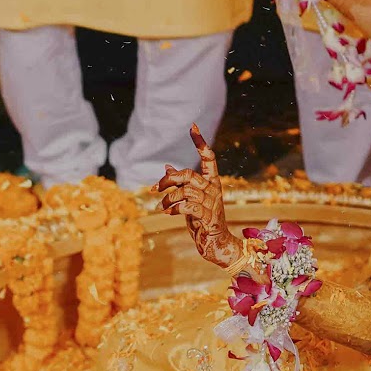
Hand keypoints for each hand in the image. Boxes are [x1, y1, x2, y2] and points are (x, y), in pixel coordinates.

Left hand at [155, 124, 236, 266]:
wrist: (215, 244)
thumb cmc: (202, 220)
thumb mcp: (190, 199)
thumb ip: (181, 184)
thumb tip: (167, 166)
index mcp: (211, 183)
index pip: (209, 158)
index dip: (200, 142)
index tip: (192, 126)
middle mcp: (214, 190)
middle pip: (188, 175)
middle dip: (168, 181)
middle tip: (155, 189)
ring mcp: (212, 204)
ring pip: (184, 192)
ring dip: (168, 200)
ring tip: (162, 207)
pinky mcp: (208, 217)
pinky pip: (188, 207)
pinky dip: (174, 209)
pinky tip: (169, 213)